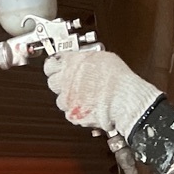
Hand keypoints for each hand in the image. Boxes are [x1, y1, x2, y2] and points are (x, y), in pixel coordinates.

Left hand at [44, 50, 162, 137]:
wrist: (122, 99)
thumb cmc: (117, 78)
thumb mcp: (102, 57)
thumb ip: (86, 59)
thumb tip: (85, 60)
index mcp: (70, 63)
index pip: (50, 64)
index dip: (54, 66)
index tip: (57, 67)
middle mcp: (65, 81)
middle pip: (52, 82)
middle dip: (61, 82)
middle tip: (72, 82)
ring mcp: (67, 99)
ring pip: (60, 100)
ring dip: (69, 98)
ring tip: (83, 96)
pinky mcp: (73, 115)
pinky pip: (70, 113)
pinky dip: (77, 111)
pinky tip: (88, 106)